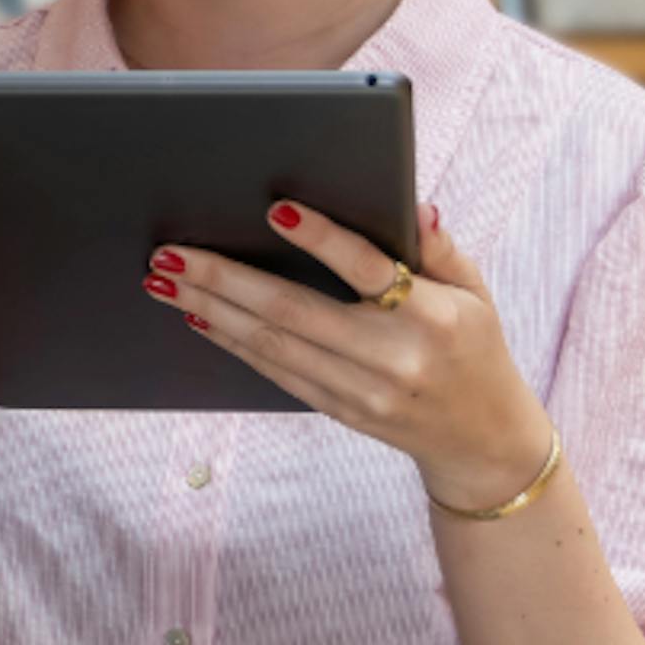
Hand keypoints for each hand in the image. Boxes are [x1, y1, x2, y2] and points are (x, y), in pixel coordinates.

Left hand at [143, 201, 555, 509]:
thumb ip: (439, 247)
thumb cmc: (474, 346)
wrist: (481, 439)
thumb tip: (414, 205)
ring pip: (273, 345)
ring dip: (211, 309)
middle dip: (224, 279)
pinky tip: (198, 316)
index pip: (369, 269)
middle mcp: (393, 358)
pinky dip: (233, 344)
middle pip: (295, 312)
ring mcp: (362, 391)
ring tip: (164, 280)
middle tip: (170, 252)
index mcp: (432, 317)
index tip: (274, 209)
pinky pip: (276, 373)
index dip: (321, 239)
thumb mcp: (474, 291)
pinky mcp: (340, 411)